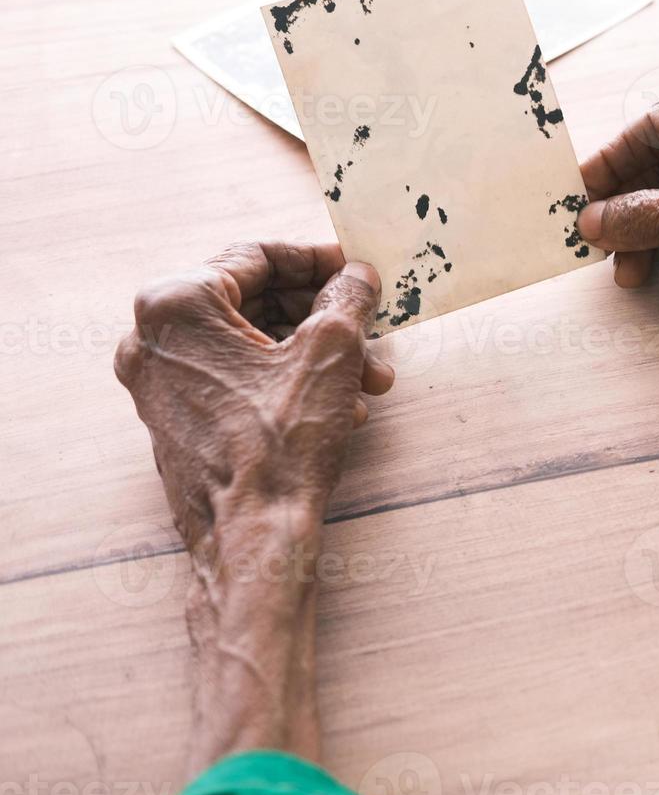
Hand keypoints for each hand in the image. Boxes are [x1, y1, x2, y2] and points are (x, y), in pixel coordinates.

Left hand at [114, 241, 392, 769]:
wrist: (252, 537)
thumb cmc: (282, 444)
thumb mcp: (331, 352)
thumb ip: (346, 298)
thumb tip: (357, 276)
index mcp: (175, 304)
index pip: (255, 256)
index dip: (316, 259)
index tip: (355, 269)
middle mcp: (152, 339)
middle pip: (252, 302)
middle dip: (321, 316)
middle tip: (369, 326)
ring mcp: (158, 383)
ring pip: (250, 345)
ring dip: (313, 354)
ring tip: (368, 380)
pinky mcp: (174, 419)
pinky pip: (237, 379)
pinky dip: (286, 381)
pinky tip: (340, 406)